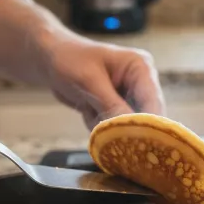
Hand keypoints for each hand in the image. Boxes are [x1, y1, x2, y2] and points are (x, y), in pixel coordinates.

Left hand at [0, 0, 165, 129]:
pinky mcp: (117, 109)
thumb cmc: (68, 59)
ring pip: (127, 128)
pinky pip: (113, 129)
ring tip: (87, 106)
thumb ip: (110, 105)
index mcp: (141, 68)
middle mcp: (140, 84)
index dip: (149, 126)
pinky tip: (85, 109)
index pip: (153, 103)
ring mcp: (129, 97)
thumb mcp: (89, 81)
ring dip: (106, 126)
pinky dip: (97, 126)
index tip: (141, 145)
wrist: (50, 58)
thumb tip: (129, 130)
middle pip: (145, 119)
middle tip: (105, 128)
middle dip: (124, 128)